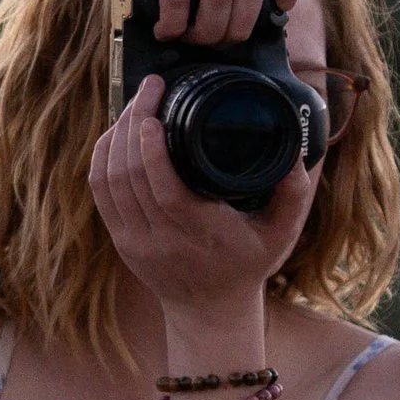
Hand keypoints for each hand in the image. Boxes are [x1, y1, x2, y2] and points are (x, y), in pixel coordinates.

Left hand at [90, 78, 318, 316]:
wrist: (210, 311)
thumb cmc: (248, 265)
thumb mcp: (282, 235)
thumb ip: (294, 196)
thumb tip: (300, 155)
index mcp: (199, 233)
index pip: (164, 190)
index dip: (151, 150)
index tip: (155, 114)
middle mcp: (161, 239)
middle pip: (130, 175)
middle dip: (133, 123)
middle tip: (149, 88)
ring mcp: (134, 241)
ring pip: (109, 179)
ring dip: (117, 134)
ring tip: (136, 102)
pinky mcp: (120, 239)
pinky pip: (99, 191)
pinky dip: (103, 155)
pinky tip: (117, 130)